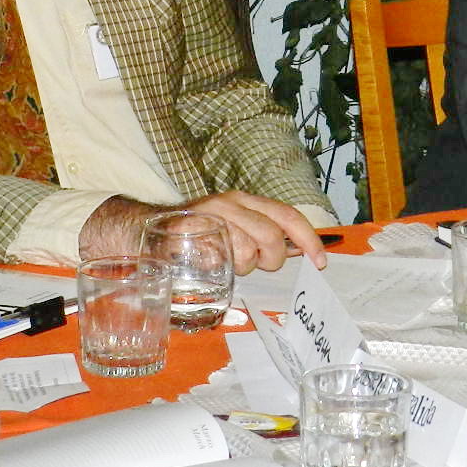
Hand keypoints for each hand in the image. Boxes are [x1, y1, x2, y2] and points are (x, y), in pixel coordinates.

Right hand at [80, 192, 325, 273]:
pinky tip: (208, 259)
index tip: (320, 261)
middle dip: (269, 259)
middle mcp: (230, 203)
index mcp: (245, 200)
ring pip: (246, 251)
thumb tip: (297, 251)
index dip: (308, 239)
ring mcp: (210, 216)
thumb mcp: (233, 228)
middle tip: (254, 263)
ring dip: (240, 265)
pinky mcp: (191, 231)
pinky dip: (218, 265)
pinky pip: (219, 259)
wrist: (146, 229)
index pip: (287, 215)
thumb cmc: (196, 233)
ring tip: (225, 259)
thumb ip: (261, 236)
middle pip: (271, 236)